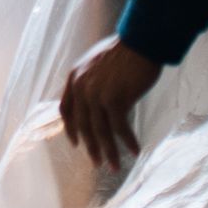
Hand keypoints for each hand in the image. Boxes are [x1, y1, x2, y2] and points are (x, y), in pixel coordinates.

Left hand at [59, 36, 160, 169]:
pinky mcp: (115, 100)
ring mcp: (97, 94)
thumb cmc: (125, 50)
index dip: (70, 129)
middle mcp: (82, 87)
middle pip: (83, 126)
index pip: (66, 109)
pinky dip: (128, 142)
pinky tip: (135, 151)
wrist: (141, 40)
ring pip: (101, 132)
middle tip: (98, 163)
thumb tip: (97, 104)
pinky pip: (120, 128)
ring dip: (109, 152)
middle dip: (91, 147)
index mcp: (75, 77)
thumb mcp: (97, 63)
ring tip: (115, 167)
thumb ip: (92, 82)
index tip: (76, 144)